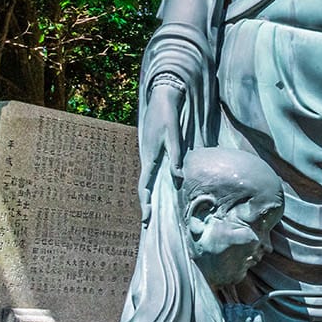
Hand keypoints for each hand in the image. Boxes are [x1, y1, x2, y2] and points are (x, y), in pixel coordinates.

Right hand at [138, 81, 185, 222]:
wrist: (163, 98)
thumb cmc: (167, 116)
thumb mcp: (172, 136)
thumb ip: (176, 155)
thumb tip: (177, 177)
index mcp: (149, 158)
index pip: (144, 186)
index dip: (145, 203)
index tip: (146, 218)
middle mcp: (147, 160)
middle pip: (144, 187)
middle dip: (145, 205)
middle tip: (146, 223)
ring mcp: (150, 156)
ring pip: (148, 181)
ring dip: (148, 196)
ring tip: (150, 212)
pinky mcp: (155, 152)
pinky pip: (152, 173)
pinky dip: (153, 185)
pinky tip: (158, 191)